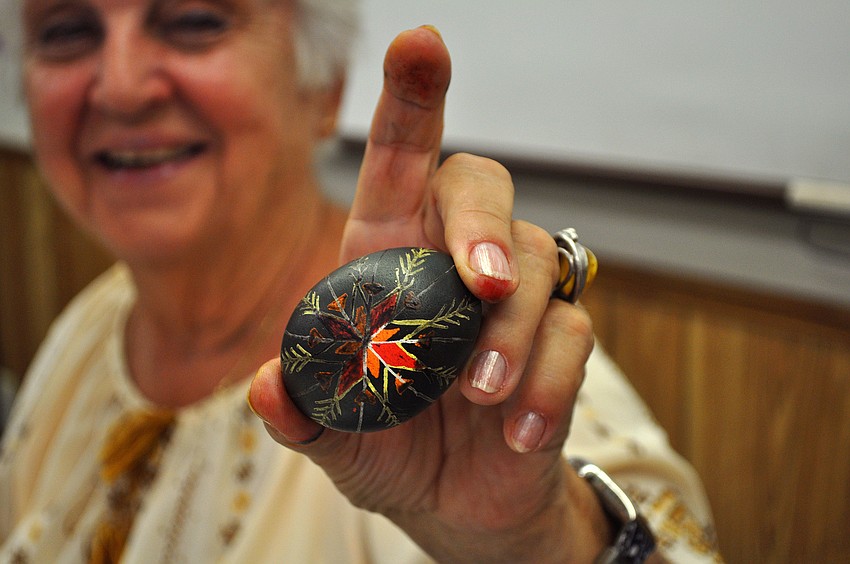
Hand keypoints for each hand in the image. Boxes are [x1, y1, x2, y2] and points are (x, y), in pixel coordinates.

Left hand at [249, 26, 603, 561]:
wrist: (455, 502)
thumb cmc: (386, 445)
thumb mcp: (331, 433)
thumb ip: (300, 409)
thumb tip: (269, 386)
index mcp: (389, 260)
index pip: (402, 165)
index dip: (412, 104)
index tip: (421, 43)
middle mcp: (454, 264)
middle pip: (483, 185)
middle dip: (483, 223)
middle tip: (479, 285)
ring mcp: (513, 304)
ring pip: (534, 263)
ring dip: (507, 330)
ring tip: (476, 397)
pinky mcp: (557, 347)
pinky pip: (572, 335)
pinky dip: (546, 383)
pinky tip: (515, 431)